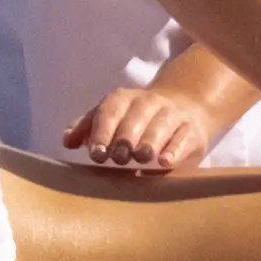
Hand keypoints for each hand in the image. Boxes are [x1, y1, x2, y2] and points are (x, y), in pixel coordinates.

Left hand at [54, 82, 232, 175]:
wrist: (186, 109)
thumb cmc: (138, 121)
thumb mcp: (112, 118)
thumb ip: (88, 128)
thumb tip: (66, 140)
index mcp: (124, 99)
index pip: (110, 111)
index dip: (102, 132)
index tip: (97, 154)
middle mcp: (149, 102)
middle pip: (136, 117)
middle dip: (126, 137)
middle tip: (119, 158)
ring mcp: (173, 115)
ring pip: (161, 125)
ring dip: (150, 141)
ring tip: (141, 157)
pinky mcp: (193, 131)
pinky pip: (184, 138)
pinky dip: (175, 149)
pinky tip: (165, 161)